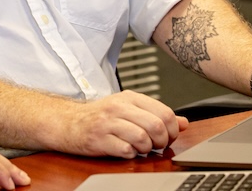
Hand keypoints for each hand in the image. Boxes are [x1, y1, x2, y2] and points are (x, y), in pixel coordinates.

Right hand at [59, 90, 187, 157]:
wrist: (68, 123)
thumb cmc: (100, 117)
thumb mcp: (129, 109)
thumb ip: (156, 114)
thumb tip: (183, 122)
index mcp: (129, 97)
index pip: (164, 112)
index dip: (172, 130)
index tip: (166, 137)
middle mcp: (118, 107)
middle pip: (156, 126)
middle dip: (161, 141)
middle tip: (155, 145)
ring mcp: (107, 123)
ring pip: (142, 138)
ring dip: (146, 149)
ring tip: (139, 148)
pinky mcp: (99, 139)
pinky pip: (125, 150)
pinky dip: (130, 154)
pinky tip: (125, 150)